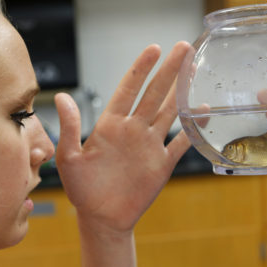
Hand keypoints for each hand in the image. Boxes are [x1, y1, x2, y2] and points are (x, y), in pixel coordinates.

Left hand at [54, 42, 191, 232]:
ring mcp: (149, 145)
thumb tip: (61, 97)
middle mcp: (133, 129)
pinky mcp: (161, 163)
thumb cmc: (81, 189)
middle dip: (169, 71)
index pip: (129, 89)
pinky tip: (204, 113)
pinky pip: (181, 142)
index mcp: (111, 124)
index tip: (154, 49)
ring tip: (195, 71)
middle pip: (155, 94)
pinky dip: (194, 129)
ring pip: (170, 112)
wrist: (101, 218)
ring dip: (182, 92)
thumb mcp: (69, 158)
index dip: (141, 69)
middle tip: (184, 48)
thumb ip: (69, 128)